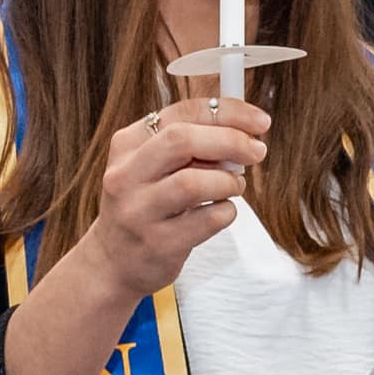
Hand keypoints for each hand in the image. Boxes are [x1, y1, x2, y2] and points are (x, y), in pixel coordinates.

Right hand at [84, 97, 271, 299]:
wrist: (113, 262)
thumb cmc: (145, 205)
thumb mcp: (150, 165)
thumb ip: (188, 143)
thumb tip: (244, 127)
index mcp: (127, 144)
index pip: (181, 112)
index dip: (228, 111)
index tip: (259, 121)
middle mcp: (126, 175)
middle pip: (183, 141)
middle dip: (230, 141)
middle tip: (256, 152)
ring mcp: (138, 211)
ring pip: (193, 183)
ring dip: (228, 181)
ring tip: (234, 185)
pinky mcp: (158, 244)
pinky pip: (207, 220)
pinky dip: (226, 212)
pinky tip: (221, 211)